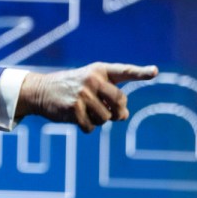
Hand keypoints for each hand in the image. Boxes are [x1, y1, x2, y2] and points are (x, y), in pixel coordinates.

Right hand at [16, 62, 157, 132]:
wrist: (41, 91)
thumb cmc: (71, 89)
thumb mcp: (91, 87)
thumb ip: (111, 98)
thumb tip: (124, 116)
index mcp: (99, 70)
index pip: (124, 71)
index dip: (141, 72)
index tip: (155, 72)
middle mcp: (92, 79)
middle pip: (120, 102)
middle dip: (115, 110)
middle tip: (104, 109)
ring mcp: (83, 94)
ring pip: (106, 118)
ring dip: (98, 120)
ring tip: (85, 111)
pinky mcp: (74, 108)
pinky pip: (91, 127)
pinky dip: (86, 127)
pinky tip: (75, 117)